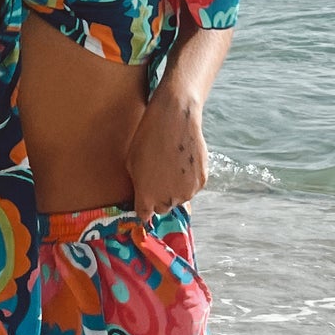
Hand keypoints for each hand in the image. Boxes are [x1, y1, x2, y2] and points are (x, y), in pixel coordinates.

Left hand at [125, 84, 209, 218]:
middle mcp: (168, 200)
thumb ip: (138, 186)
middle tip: (159, 174)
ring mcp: (187, 192)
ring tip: (172, 163)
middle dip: (160, 196)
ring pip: (180, 197)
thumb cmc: (147, 138)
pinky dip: (189, 179)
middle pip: (163, 207)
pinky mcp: (202, 181)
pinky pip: (193, 187)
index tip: (145, 198)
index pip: (144, 215)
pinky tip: (183, 161)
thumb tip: (143, 196)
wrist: (174, 119)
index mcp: (147, 197)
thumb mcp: (132, 163)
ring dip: (176, 187)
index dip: (144, 205)